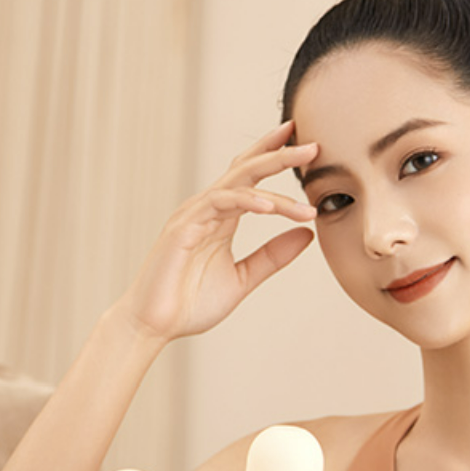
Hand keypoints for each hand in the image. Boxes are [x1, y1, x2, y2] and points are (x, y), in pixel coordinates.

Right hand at [117, 120, 317, 341]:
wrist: (155, 325)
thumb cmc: (191, 302)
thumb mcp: (243, 277)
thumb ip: (273, 256)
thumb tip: (308, 234)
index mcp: (221, 217)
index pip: (250, 177)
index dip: (274, 156)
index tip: (307, 145)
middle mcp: (207, 209)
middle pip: (246, 168)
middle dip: (280, 153)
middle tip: (314, 145)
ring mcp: (193, 215)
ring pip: (237, 182)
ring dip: (272, 173)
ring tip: (305, 169)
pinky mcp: (183, 228)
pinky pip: (218, 204)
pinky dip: (246, 201)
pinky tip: (270, 204)